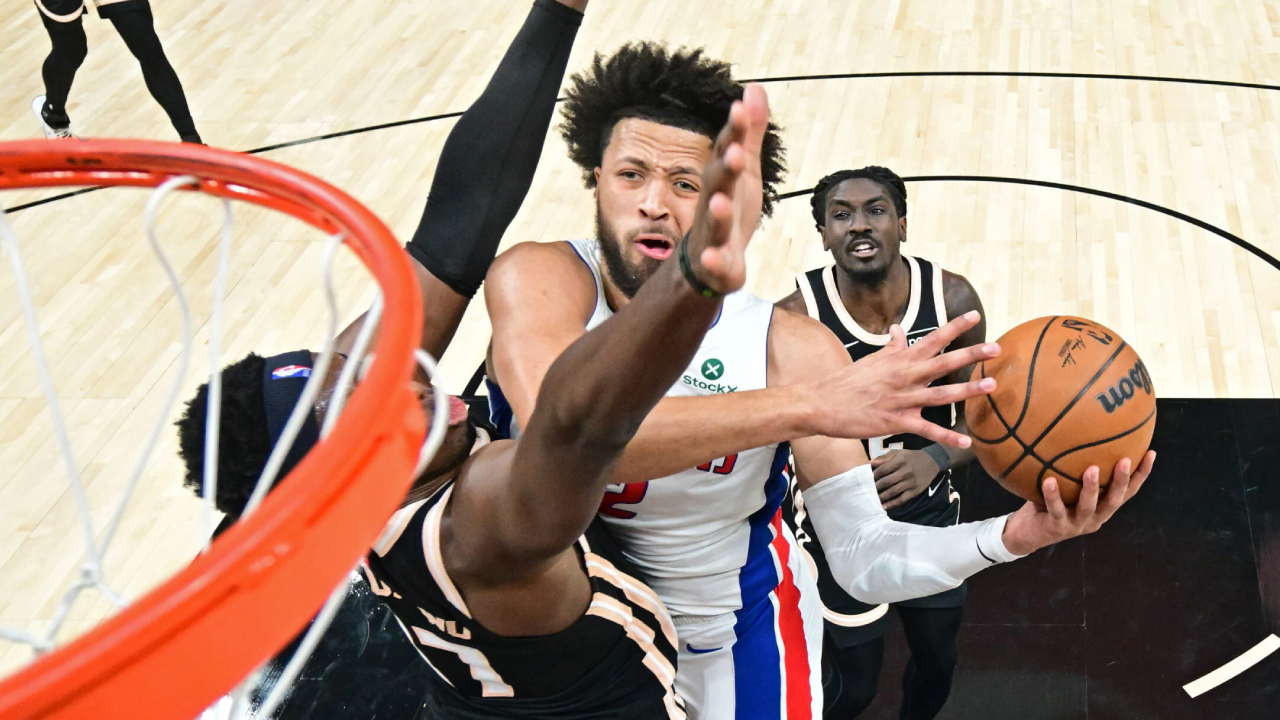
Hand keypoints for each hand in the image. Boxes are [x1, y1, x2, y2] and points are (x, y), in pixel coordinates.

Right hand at [684, 84, 769, 293]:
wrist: (709, 260)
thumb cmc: (730, 208)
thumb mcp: (745, 168)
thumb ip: (750, 132)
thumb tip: (753, 88)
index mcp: (723, 178)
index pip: (727, 150)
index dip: (735, 131)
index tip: (740, 109)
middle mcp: (714, 201)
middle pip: (718, 183)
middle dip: (726, 169)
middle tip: (737, 153)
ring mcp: (713, 233)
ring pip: (714, 222)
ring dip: (717, 213)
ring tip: (721, 203)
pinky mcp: (717, 263)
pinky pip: (714, 263)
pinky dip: (713, 262)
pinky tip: (713, 259)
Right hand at [801, 311, 999, 444]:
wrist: (822, 403)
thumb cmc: (847, 381)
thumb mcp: (871, 359)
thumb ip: (891, 346)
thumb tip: (899, 329)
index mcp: (899, 359)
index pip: (931, 338)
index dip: (954, 327)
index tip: (974, 317)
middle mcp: (904, 376)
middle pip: (943, 362)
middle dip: (971, 354)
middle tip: (996, 348)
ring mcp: (901, 399)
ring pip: (940, 394)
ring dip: (967, 390)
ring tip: (990, 385)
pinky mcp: (896, 422)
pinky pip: (927, 430)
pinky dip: (947, 437)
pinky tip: (966, 442)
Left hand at [872, 450, 943, 509]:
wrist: (931, 462)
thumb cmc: (910, 457)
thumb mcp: (898, 453)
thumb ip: (883, 458)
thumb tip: (869, 463)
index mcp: (900, 460)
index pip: (882, 470)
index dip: (873, 475)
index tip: (865, 480)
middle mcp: (905, 472)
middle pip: (886, 482)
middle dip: (875, 487)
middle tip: (865, 491)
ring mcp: (910, 482)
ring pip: (893, 492)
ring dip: (881, 497)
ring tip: (872, 500)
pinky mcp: (915, 491)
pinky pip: (902, 499)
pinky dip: (892, 504)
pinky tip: (884, 506)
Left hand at [1001, 451, 1155, 555]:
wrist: (1027, 533)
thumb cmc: (1049, 502)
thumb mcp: (1066, 485)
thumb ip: (1075, 467)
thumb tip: (1079, 430)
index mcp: (1102, 508)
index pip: (1127, 491)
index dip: (1141, 474)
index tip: (1151, 453)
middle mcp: (1095, 518)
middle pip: (1114, 500)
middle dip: (1121, 480)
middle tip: (1125, 460)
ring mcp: (1077, 525)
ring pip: (1089, 507)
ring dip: (1092, 488)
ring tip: (1092, 469)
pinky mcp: (1057, 528)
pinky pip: (1056, 510)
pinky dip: (1053, 495)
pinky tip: (1049, 480)